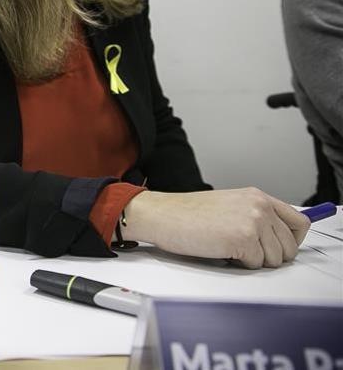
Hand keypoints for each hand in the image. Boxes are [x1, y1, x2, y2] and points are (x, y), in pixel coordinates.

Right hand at [121, 187, 310, 267]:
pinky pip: (256, 264)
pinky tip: (222, 251)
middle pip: (290, 246)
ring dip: (255, 260)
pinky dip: (239, 264)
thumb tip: (276, 238)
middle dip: (272, 255)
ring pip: (275, 258)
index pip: (299, 222)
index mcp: (257, 197)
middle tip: (249, 253)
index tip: (281, 247)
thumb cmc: (185, 214)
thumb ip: (255, 215)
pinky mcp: (243, 239)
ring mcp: (253, 222)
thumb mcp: (229, 205)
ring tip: (231, 249)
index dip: (292, 240)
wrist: (161, 215)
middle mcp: (259, 207)